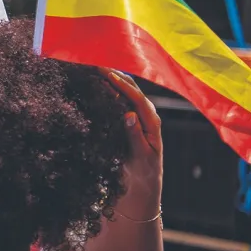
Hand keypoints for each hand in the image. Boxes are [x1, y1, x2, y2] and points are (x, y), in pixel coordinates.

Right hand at [104, 70, 162, 213]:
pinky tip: (101, 85)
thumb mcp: (140, 156)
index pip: (138, 99)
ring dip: (115, 81)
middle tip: (98, 66)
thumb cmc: (144, 172)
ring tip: (98, 70)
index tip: (107, 74)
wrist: (144, 185)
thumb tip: (128, 114)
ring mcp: (140, 118)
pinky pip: (123, 102)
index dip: (124, 86)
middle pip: (134, 91)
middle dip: (118, 77)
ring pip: (129, 94)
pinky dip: (112, 91)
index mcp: (153, 124)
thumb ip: (135, 136)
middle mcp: (148, 117)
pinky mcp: (132, 122)